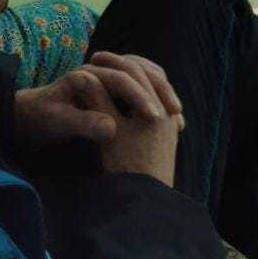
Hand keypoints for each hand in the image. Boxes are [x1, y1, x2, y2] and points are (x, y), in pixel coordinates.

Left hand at [13, 54, 183, 155]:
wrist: (30, 116)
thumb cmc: (42, 118)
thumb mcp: (59, 123)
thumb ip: (83, 123)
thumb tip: (111, 126)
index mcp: (86, 73)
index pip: (121, 78)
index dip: (138, 96)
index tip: (154, 118)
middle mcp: (97, 69)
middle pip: (138, 70)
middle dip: (158, 90)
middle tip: (174, 113)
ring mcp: (105, 76)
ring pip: (143, 75)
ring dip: (160, 92)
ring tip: (175, 115)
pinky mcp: (110, 88)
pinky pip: (140, 86)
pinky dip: (155, 97)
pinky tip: (166, 118)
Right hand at [90, 53, 183, 188]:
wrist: (145, 200)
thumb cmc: (125, 165)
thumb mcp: (107, 130)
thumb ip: (98, 100)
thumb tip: (85, 75)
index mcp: (154, 106)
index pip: (136, 71)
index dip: (113, 61)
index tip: (96, 57)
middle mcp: (168, 111)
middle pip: (152, 75)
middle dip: (130, 66)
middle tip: (107, 60)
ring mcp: (172, 123)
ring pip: (157, 88)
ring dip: (139, 78)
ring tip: (119, 73)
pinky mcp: (169, 134)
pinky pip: (159, 101)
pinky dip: (144, 92)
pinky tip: (130, 97)